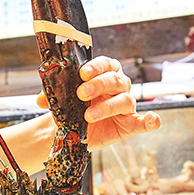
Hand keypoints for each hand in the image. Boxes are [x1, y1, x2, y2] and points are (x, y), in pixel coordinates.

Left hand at [36, 55, 159, 150]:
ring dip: (107, 107)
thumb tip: (41, 98)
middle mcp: (118, 86)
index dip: (95, 67)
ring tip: (89, 116)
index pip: (105, 64)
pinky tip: (152, 120)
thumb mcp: (61, 99)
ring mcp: (125, 105)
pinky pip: (144, 122)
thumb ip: (53, 94)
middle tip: (81, 94)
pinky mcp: (130, 124)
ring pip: (124, 100)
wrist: (73, 130)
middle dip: (98, 85)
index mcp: (104, 74)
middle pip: (115, 80)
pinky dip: (151, 121)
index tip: (82, 73)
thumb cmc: (71, 109)